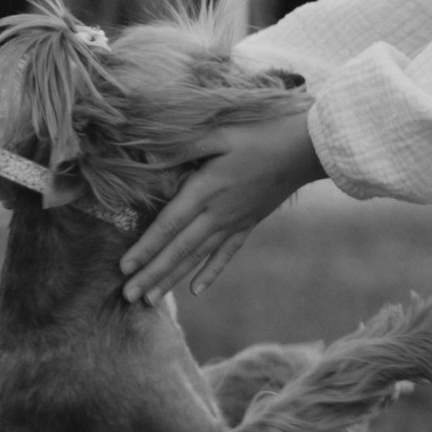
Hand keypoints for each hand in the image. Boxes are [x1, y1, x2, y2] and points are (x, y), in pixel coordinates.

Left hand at [119, 105, 325, 300]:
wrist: (307, 150)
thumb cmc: (262, 133)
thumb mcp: (221, 132)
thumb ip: (184, 145)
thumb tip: (148, 155)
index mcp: (206, 190)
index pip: (169, 225)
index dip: (146, 247)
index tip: (124, 267)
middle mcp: (217, 214)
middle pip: (178, 250)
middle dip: (152, 274)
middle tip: (129, 297)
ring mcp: (234, 222)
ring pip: (197, 257)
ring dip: (173, 279)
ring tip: (151, 300)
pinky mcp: (248, 224)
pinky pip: (225, 254)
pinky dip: (210, 272)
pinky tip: (196, 290)